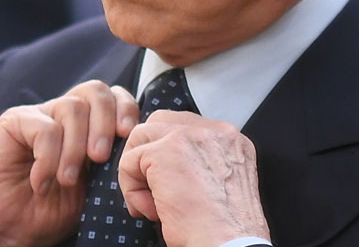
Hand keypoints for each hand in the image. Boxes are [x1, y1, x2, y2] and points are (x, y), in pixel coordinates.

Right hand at [0, 80, 138, 246]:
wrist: (3, 233)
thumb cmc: (46, 214)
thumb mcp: (90, 189)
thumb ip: (110, 163)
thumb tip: (136, 144)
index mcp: (88, 127)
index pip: (115, 98)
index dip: (126, 109)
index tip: (128, 135)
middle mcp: (64, 116)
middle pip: (96, 91)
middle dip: (105, 122)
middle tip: (99, 158)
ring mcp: (40, 116)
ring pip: (72, 107)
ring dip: (74, 148)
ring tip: (66, 181)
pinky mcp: (14, 122)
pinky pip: (44, 127)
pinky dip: (48, 158)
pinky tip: (41, 183)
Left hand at [118, 111, 271, 246]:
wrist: (229, 243)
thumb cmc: (225, 229)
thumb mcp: (221, 185)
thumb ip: (202, 164)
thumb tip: (169, 167)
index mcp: (230, 139)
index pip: (186, 128)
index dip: (168, 154)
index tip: (168, 183)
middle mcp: (214, 131)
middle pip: (161, 122)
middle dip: (147, 154)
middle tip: (149, 188)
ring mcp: (189, 136)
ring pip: (142, 138)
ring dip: (138, 172)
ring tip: (150, 203)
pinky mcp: (165, 151)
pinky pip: (129, 162)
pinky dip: (131, 189)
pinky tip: (150, 211)